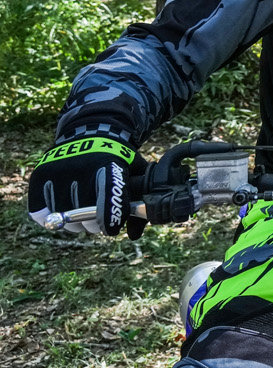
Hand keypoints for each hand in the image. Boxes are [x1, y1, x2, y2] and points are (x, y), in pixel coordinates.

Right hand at [27, 133, 143, 236]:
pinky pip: (40, 212)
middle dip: (95, 225)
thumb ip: (140, 198)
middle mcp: (81, 166)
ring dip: (74, 225)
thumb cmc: (117, 159)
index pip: (109, 197)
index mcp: (109, 163)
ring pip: (62, 217)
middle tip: (99, 224)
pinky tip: (62, 217)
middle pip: (84, 213)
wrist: (90, 132)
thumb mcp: (134, 170)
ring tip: (82, 219)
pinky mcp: (38, 176)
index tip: (112, 228)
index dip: (111, 218)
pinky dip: (51, 220)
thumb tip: (135, 235)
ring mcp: (57, 171)